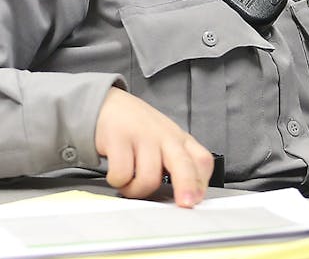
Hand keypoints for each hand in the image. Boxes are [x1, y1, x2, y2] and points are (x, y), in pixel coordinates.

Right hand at [93, 86, 214, 204]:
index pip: (201, 160)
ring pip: (149, 179)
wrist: (107, 104)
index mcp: (179, 139)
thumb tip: (187, 196)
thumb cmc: (137, 128)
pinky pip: (122, 174)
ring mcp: (142, 135)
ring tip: (129, 183)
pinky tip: (116, 173)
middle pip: (183, 166)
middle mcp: (164, 136)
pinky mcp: (118, 137)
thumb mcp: (163, 140)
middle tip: (184, 204)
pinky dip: (117, 181)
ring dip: (136, 190)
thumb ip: (177, 164)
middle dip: (186, 188)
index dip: (201, 183)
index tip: (196, 199)